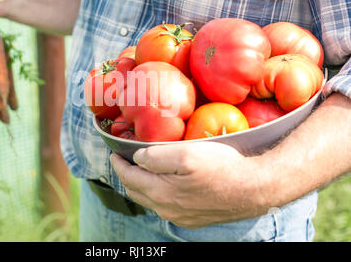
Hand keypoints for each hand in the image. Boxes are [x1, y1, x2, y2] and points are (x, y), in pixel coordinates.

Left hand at [110, 142, 269, 228]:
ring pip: (151, 200)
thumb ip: (156, 156)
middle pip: (137, 191)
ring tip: (141, 170)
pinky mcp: (193, 218)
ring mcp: (180, 216)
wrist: (254, 188)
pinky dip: (157, 193)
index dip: (119, 164)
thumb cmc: (222, 167)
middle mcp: (167, 209)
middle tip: (124, 160)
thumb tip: (137, 158)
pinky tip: (163, 184)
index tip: (114, 152)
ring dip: (142, 185)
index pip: (129, 177)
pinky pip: (166, 206)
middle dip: (127, 175)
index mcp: (161, 192)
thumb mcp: (187, 154)